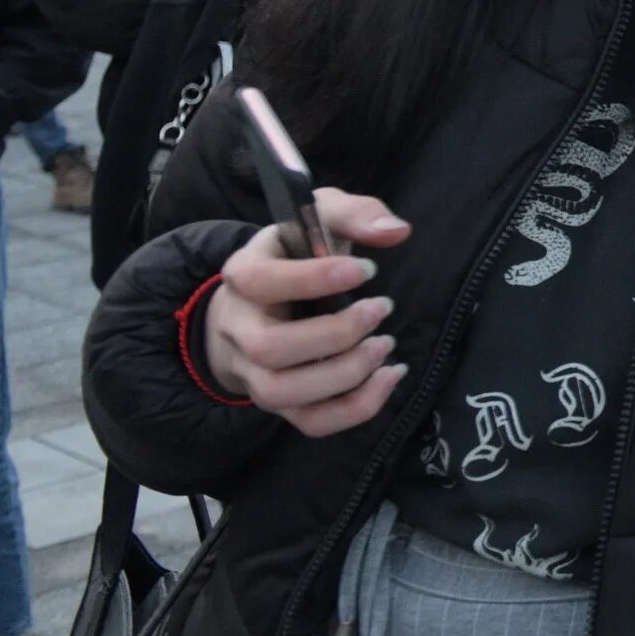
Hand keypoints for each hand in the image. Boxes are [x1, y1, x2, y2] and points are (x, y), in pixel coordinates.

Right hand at [203, 191, 411, 435]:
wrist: (262, 300)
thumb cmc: (297, 254)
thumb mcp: (319, 216)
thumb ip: (354, 213)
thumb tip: (395, 231)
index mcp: (243, 274)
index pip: (262, 282)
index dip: (315, 278)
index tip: (367, 269)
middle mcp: (239, 328)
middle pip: (269, 348)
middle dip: (335, 333)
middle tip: (381, 309)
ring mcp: (254, 371)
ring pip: (282, 393)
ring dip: (344, 374)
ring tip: (385, 345)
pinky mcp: (281, 402)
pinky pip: (309, 422)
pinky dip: (356, 408)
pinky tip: (389, 377)